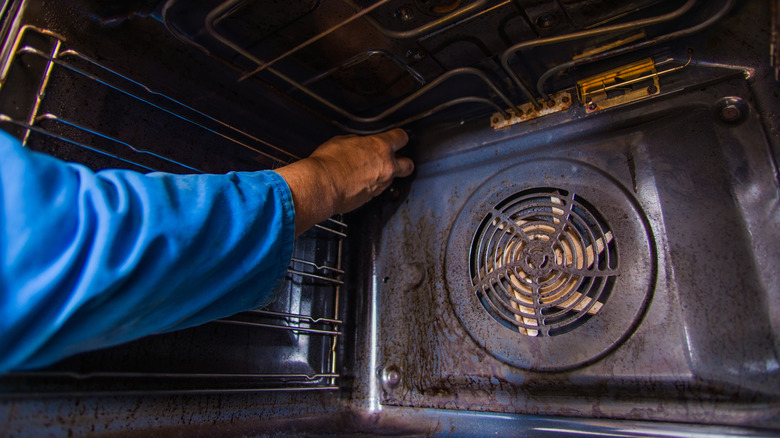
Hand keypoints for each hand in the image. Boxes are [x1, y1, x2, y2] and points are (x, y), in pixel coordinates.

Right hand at [274, 129, 412, 235]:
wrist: (321, 186)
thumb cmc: (329, 163)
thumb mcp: (342, 141)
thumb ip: (357, 142)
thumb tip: (359, 144)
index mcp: (381, 147)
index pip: (401, 138)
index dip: (399, 137)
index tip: (396, 137)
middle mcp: (386, 167)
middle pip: (408, 165)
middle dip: (403, 162)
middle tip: (394, 159)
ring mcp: (379, 185)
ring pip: (391, 179)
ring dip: (383, 176)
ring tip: (367, 172)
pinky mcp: (370, 198)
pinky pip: (375, 190)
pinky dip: (370, 186)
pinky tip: (357, 182)